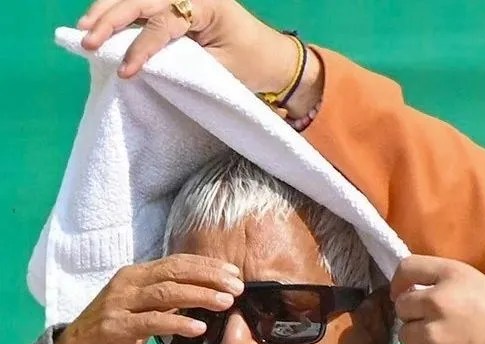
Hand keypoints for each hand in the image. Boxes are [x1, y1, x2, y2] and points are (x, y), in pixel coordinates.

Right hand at [54, 256, 242, 343]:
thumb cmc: (120, 327)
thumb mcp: (146, 306)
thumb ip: (171, 298)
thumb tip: (210, 294)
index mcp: (137, 274)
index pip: (177, 262)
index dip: (207, 266)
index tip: (234, 273)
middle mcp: (128, 283)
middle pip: (174, 273)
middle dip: (209, 277)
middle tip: (237, 287)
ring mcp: (120, 303)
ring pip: (166, 293)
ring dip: (200, 296)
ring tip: (226, 303)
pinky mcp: (116, 326)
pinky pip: (151, 322)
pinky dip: (178, 323)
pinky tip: (199, 328)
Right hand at [77, 0, 319, 114]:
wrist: (275, 58)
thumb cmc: (253, 64)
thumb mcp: (223, 69)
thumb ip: (187, 65)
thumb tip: (147, 69)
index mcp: (208, 4)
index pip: (165, 23)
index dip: (142, 47)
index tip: (126, 70)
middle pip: (142, 0)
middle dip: (111, 19)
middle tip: (87, 40)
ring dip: (108, 11)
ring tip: (84, 30)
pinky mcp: (178, 6)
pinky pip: (143, 6)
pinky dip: (120, 13)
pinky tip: (98, 23)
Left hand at [391, 256, 484, 343]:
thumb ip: (453, 286)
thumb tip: (426, 293)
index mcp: (453, 276)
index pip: (408, 267)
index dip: (401, 281)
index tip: (404, 293)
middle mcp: (436, 301)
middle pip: (402, 306)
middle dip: (414, 316)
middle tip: (436, 326)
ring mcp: (431, 334)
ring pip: (405, 336)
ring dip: (420, 341)